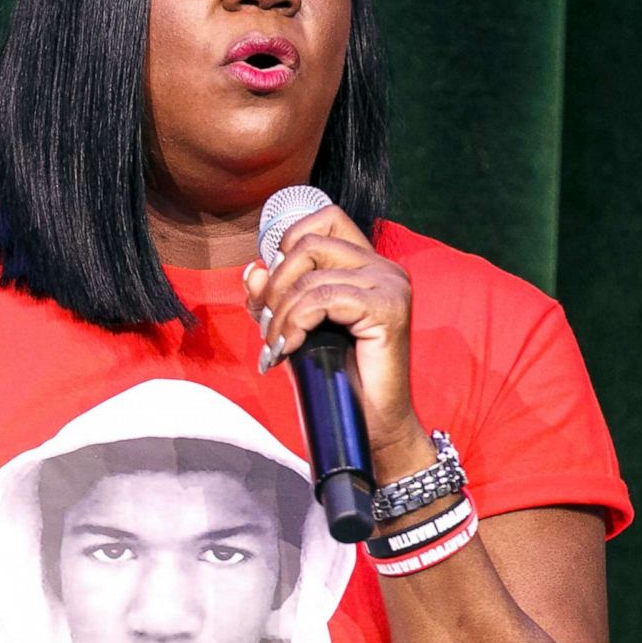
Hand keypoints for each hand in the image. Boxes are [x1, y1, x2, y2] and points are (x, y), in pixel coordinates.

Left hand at [243, 205, 428, 461]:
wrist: (371, 425)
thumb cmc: (336, 378)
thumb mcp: (295, 329)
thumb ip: (275, 298)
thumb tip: (252, 269)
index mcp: (366, 264)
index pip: (325, 217)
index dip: (287, 242)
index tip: (273, 288)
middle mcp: (383, 267)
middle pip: (309, 243)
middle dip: (276, 284)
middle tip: (268, 325)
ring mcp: (389, 285)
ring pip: (311, 277)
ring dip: (281, 314)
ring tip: (277, 346)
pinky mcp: (388, 308)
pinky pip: (324, 299)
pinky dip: (297, 322)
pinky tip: (291, 348)